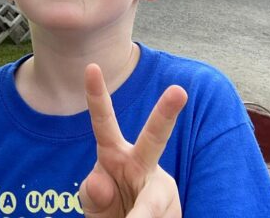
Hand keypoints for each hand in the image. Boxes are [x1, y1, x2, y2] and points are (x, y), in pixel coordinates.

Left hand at [79, 64, 187, 217]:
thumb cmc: (110, 211)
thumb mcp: (93, 202)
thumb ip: (93, 193)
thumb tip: (99, 181)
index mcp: (115, 154)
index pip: (104, 122)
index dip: (96, 95)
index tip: (91, 66)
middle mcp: (142, 164)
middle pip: (155, 137)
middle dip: (166, 113)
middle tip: (178, 91)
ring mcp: (160, 187)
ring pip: (154, 199)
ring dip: (139, 216)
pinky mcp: (172, 208)